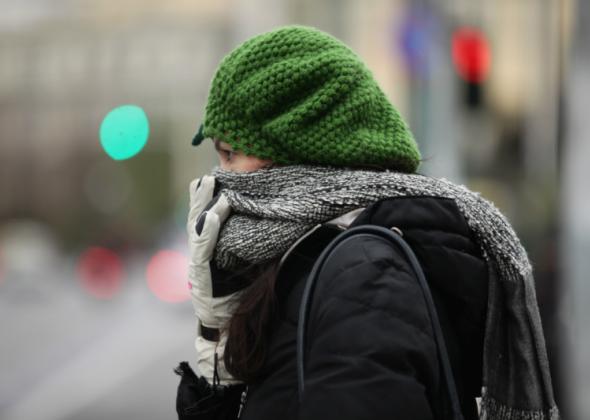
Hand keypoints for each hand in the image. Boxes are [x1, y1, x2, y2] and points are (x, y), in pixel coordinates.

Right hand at [187, 175, 239, 384]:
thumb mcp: (249, 263)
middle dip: (205, 192)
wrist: (226, 328)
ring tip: (211, 182)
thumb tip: (276, 220)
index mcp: (211, 245)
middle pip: (199, 213)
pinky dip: (207, 228)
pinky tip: (212, 212)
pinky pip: (203, 245)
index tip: (221, 174)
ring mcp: (198, 259)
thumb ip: (254, 243)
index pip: (208, 213)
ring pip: (197, 224)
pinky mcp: (200, 271)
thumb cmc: (242, 295)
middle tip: (213, 171)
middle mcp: (201, 249)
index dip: (211, 195)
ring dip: (204, 202)